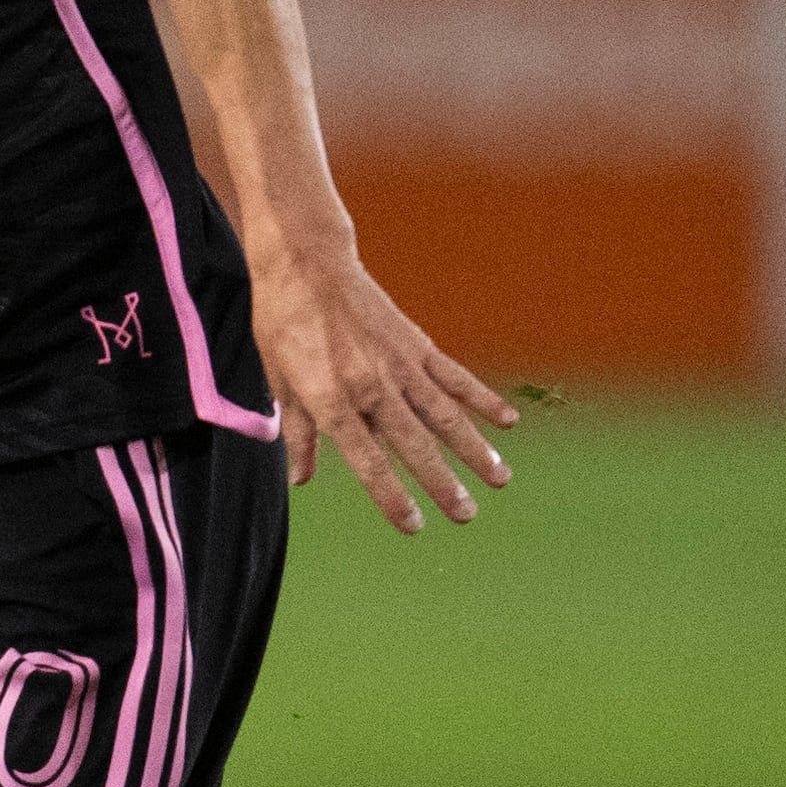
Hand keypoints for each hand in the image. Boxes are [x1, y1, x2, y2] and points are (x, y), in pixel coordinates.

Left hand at [252, 247, 519, 533]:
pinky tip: (507, 420)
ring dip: (475, 448)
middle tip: (466, 515)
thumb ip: (298, 431)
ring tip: (500, 478)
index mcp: (332, 399)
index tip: (414, 525)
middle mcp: (371, 386)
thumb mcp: (278, 379)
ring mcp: (399, 364)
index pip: (367, 461)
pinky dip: (482, 398)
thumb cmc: (283, 321)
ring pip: (445, 414)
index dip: (391, 496)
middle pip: (414, 444)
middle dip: (442, 483)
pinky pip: (454, 376)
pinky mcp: (415, 344)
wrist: (307, 262)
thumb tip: (300, 478)